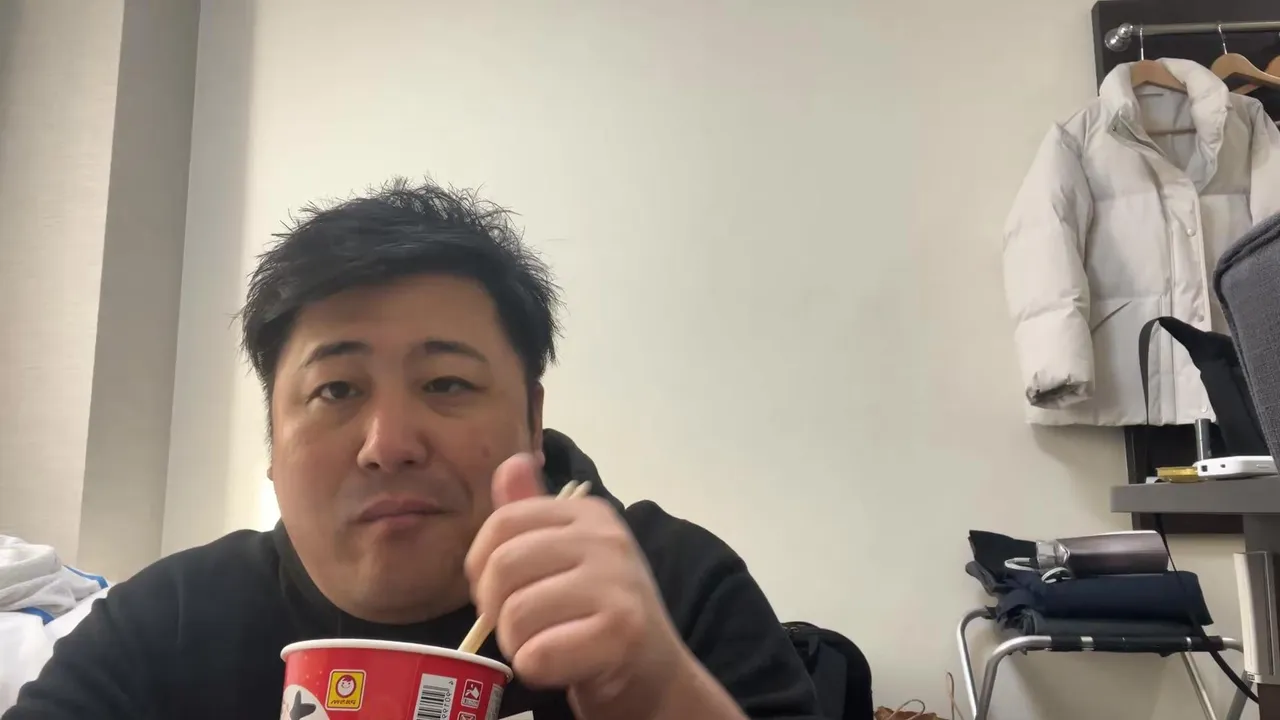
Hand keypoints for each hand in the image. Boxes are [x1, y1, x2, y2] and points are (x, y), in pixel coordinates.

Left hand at [464, 454, 692, 719]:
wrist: (651, 667)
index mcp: (589, 513)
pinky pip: (538, 653)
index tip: (498, 590)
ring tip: (543, 643)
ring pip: (516, 614)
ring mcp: (618, 583)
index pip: (502, 523)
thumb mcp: (568, 552)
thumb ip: (533, 512)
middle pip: (503, 567)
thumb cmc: (599, 609)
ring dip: (516, 643)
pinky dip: (536, 669)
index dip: (481, 564)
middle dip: (496, 608)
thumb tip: (512, 462)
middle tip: (519, 625)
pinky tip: (559, 665)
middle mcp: (606, 538)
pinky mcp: (621, 632)